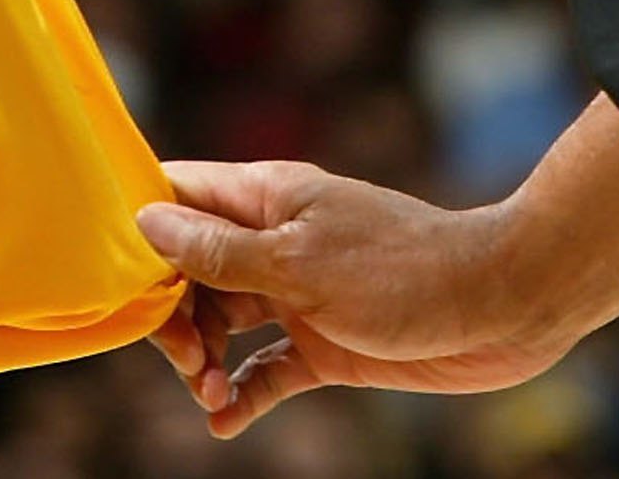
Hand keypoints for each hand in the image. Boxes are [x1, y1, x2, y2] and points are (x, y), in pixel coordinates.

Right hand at [136, 159, 571, 437]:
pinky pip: (266, 368)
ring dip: (206, 361)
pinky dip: (243, 394)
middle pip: (190, 269)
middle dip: (173, 315)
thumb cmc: (403, 269)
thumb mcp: (301, 262)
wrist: (499, 306)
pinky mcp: (325, 343)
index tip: (119, 280)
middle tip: (189, 359)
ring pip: (224, 322)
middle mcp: (275, 241)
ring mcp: (299, 293)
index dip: (140, 228)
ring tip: (212, 395)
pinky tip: (227, 423)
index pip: (179, 195)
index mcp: (266, 198)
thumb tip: (144, 221)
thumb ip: (222, 250)